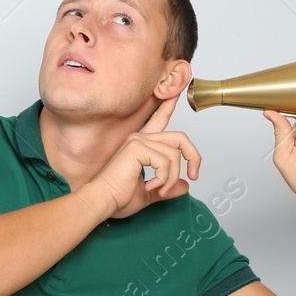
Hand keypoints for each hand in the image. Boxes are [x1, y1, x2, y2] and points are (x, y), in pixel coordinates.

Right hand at [81, 94, 201, 219]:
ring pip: (174, 155)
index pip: (159, 120)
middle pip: (180, 138)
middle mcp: (140, 138)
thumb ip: (167, 187)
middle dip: (194, 156)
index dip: (169, 106)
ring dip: (172, 178)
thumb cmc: (116, 197)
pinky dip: (164, 178)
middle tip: (194, 175)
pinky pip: (165, 161)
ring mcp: (138, 141)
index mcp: (140, 145)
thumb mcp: (149, 193)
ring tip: (160, 190)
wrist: (101, 202)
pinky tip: (150, 186)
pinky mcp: (137, 148)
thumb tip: (184, 186)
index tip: (177, 93)